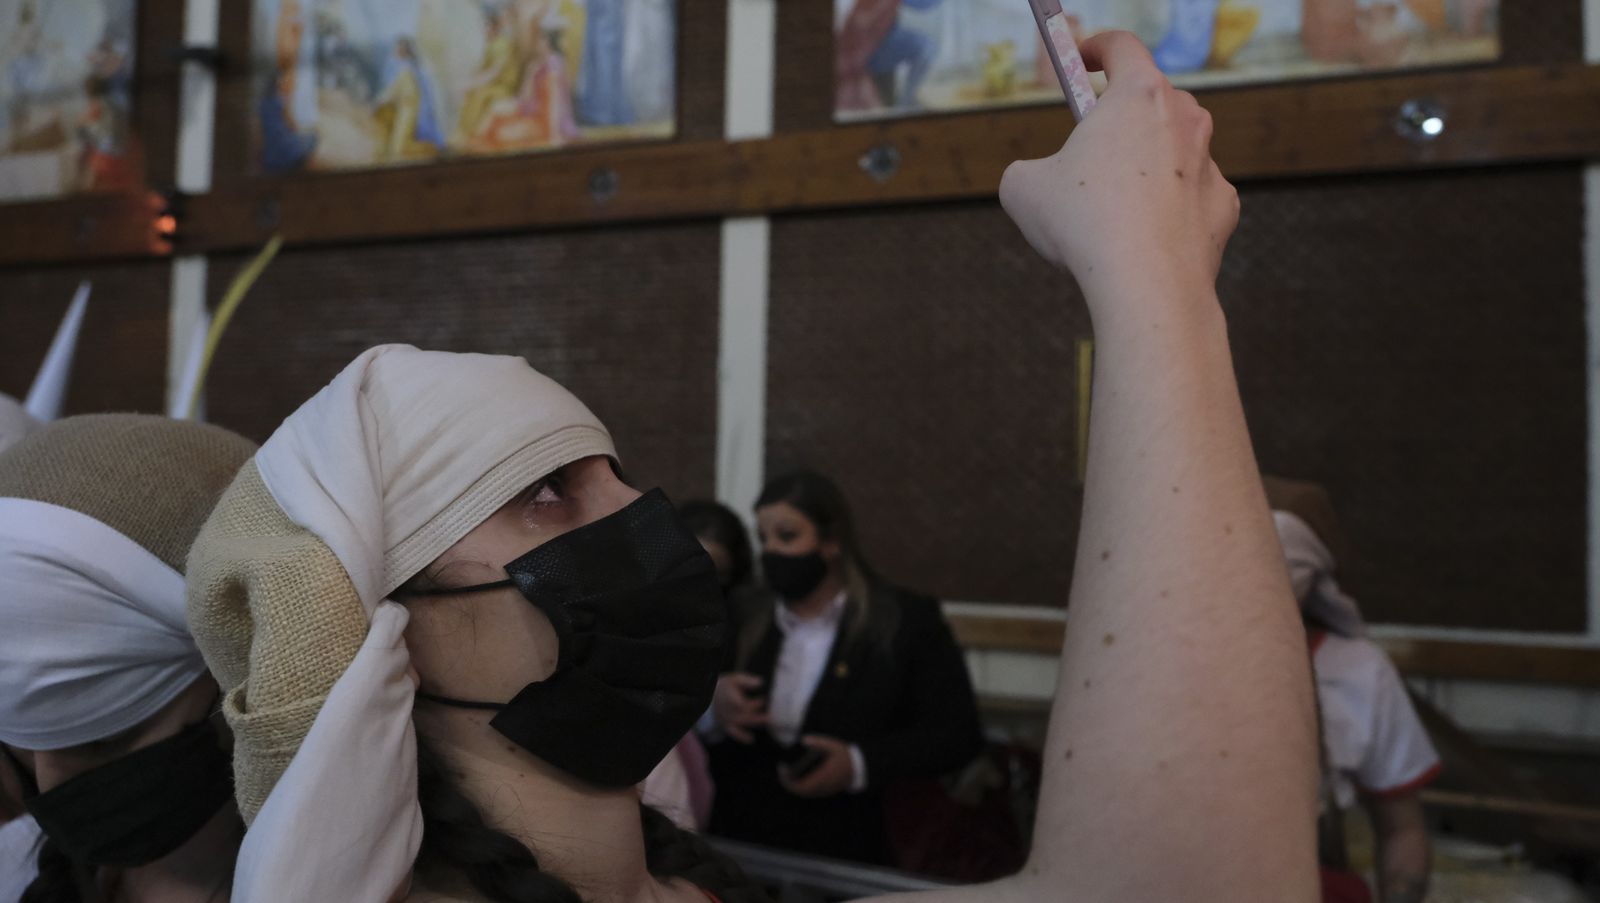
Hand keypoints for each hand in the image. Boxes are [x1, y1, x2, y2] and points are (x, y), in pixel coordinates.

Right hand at [711, 672, 766, 742]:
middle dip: (756, 714)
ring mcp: (725, 718)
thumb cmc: (727, 686)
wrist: (711, 697)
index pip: (739, 701)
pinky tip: (751, 740)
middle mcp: (726, 708)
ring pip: (740, 722)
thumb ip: (747, 681)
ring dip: (754, 722)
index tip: (763, 700)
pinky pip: (733, 732)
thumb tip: (760, 682)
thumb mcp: (735, 679)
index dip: (750, 703)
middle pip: (742, 713)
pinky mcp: (726, 725)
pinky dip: (741, 737)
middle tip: (769, 715)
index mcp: (727, 695)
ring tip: (767, 721)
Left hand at [778, 735, 854, 798]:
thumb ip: (818, 742)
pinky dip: (803, 786)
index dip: (788, 780)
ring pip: (806, 793)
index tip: (782, 769)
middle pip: (800, 791)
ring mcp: (825, 790)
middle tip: (782, 771)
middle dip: (788, 783)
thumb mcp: (833, 746)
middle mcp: (822, 787)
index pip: (800, 785)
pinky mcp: (828, 790)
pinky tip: (799, 777)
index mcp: (822, 777)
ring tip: (788, 773)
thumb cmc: (845, 756)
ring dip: (795, 785)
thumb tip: (803, 739)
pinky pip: (812, 792)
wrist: (860, 767)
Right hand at [999, 32, 1238, 302]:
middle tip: (1089, 147)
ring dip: (1144, 167)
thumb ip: (1027, 170)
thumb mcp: (1023, 189)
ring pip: (1173, 151)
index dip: (1095, 49)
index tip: (1081, 60)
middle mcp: (1184, 119)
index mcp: (1138, 96)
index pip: (1121, 46)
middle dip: (1120, 118)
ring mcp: (1209, 163)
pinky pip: (1189, 197)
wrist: (1145, 284)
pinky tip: (1142, 238)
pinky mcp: (1223, 206)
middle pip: (1151, 100)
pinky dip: (1167, 210)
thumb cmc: (1083, 225)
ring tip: (1110, 209)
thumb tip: (1034, 180)